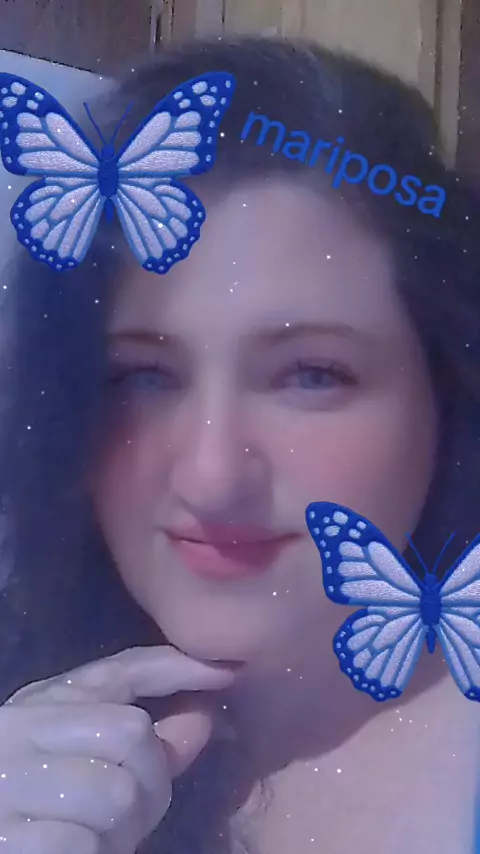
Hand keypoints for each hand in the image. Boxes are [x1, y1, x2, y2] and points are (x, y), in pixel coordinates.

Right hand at [0, 645, 236, 852]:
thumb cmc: (36, 802)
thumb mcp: (80, 759)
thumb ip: (144, 740)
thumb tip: (203, 716)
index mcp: (39, 704)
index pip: (119, 671)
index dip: (177, 668)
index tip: (226, 671)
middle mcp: (19, 730)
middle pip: (131, 733)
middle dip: (151, 780)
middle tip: (131, 813)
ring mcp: (9, 782)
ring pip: (116, 793)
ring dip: (123, 828)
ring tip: (98, 834)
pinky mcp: (8, 838)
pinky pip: (83, 842)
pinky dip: (91, 853)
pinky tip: (74, 851)